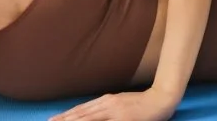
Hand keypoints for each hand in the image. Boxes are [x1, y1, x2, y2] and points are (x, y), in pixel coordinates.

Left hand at [50, 88, 179, 120]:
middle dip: (65, 119)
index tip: (55, 119)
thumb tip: (94, 113)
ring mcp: (114, 111)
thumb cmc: (144, 103)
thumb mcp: (122, 103)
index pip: (82, 110)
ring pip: (88, 119)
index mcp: (107, 101)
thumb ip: (109, 109)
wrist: (161, 98)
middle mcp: (107, 104)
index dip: (68, 115)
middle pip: (81, 114)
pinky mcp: (122, 118)